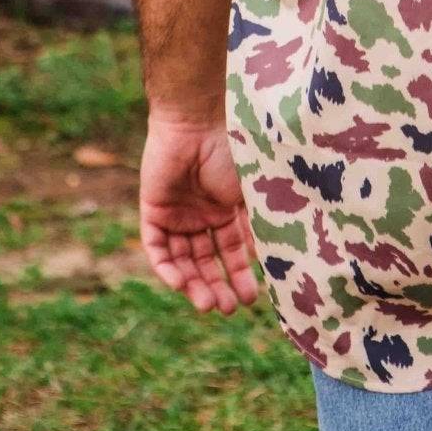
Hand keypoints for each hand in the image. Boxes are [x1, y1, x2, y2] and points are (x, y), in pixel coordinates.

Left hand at [138, 112, 260, 314]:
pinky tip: (182, 285)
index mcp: (226, 207)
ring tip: (209, 305)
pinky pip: (157, 247)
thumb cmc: (231, 150)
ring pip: (183, 259)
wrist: (198, 121)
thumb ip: (258, 224)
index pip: (232, 249)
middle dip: (217, 285)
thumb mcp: (250, 193)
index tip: (252, 298)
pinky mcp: (153, 209)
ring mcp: (177, 212)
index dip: (240, 274)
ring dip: (194, 284)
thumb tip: (277, 262)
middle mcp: (200, 213)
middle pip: (206, 260)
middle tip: (228, 308)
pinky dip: (168, 268)